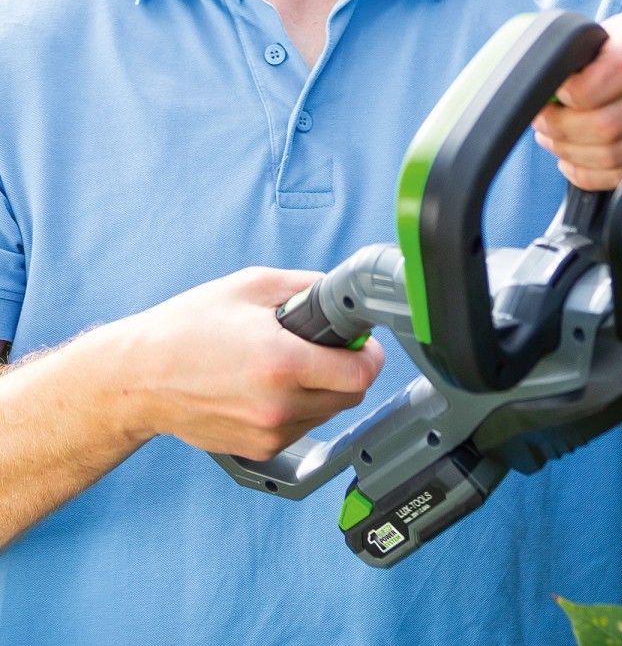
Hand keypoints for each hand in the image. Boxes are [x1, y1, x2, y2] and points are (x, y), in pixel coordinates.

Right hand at [112, 267, 384, 460]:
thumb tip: (345, 294)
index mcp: (281, 363)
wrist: (137, 379)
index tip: (359, 339)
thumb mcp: (253, 286)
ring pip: (329, 412)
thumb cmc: (188, 328)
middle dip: (349, 368)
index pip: (362, 372)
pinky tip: (270, 385)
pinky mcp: (257, 450)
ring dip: (324, 388)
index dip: (368, 352)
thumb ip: (310, 287)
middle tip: (325, 345)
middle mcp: (278, 406)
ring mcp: (267, 434)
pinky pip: (302, 427)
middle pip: (351, 395)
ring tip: (288, 362)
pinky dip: (299, 406)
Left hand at [532, 13, 621, 191]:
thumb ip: (569, 55)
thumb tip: (536, 90)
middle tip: (541, 121)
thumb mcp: (589, 36)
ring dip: (570, 151)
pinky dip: (586, 172)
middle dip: (563, 128)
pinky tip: (571, 157)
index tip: (555, 91)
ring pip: (613, 154)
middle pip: (611, 122)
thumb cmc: (601, 49)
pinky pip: (621, 174)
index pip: (619, 68)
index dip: (577, 90)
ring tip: (553, 138)